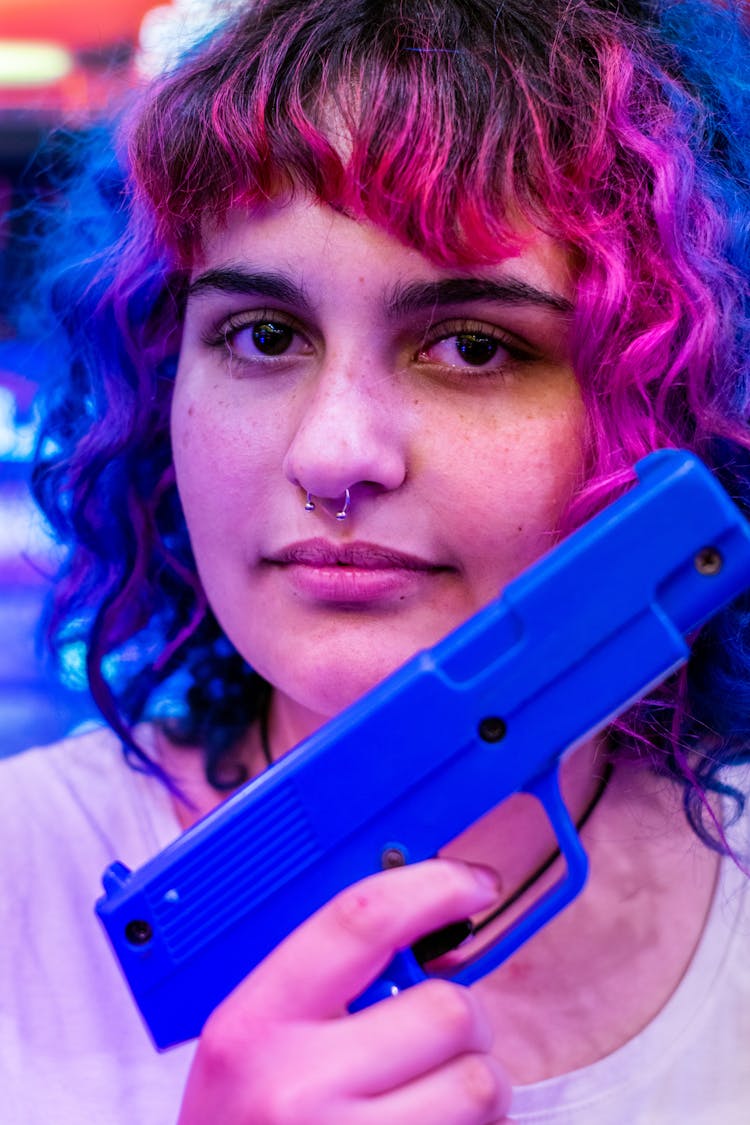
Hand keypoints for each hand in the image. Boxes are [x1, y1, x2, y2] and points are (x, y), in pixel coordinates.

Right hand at [177, 859, 511, 1123]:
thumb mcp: (250, 1044)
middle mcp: (296, 1089)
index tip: (471, 884)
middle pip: (447, 1010)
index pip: (359, 921)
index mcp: (253, 1027)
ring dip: (475, 1086)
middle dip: (460, 1019)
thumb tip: (422, 924)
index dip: (432, 887)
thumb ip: (318, 981)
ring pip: (482, 1083)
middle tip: (434, 1037)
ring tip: (431, 1097)